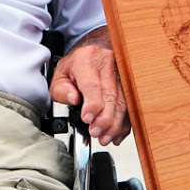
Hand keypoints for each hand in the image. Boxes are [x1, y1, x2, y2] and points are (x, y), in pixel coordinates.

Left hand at [49, 26, 130, 144]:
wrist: (93, 52)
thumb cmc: (76, 66)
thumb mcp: (60, 75)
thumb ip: (62, 89)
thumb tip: (74, 99)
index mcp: (87, 58)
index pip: (92, 84)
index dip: (92, 104)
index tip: (88, 119)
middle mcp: (107, 62)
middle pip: (111, 95)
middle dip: (105, 119)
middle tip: (96, 133)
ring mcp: (121, 72)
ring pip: (123, 101)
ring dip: (115, 124)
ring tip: (105, 137)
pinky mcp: (129, 82)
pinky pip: (130, 105)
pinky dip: (124, 122)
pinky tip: (116, 133)